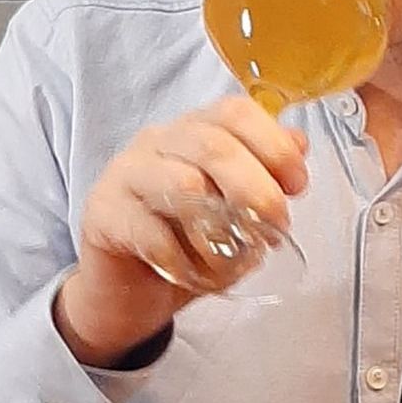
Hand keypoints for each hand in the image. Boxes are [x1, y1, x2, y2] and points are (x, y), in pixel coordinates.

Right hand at [54, 96, 308, 365]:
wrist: (128, 289)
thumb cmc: (186, 241)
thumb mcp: (235, 210)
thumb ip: (265, 174)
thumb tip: (298, 143)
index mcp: (195, 130)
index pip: (236, 113)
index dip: (273, 145)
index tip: (297, 185)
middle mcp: (159, 141)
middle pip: (214, 146)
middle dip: (256, 189)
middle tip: (275, 227)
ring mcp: (126, 174)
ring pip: (183, 184)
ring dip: (218, 232)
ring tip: (230, 260)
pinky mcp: (103, 214)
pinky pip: (152, 233)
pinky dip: (183, 260)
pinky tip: (192, 274)